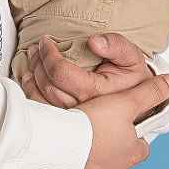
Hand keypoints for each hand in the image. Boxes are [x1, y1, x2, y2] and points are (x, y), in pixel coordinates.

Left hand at [24, 33, 168, 110]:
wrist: (137, 104)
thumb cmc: (132, 80)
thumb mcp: (132, 59)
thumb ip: (117, 46)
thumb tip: (94, 42)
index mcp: (98, 92)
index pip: (62, 73)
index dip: (49, 54)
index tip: (45, 41)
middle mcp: (84, 110)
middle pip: (49, 86)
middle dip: (38, 63)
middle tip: (36, 49)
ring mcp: (74, 121)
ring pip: (41, 101)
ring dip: (31, 79)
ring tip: (32, 62)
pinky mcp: (68, 127)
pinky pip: (42, 113)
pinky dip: (31, 95)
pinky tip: (30, 81)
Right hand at [62, 77, 168, 168]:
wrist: (55, 150)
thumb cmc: (90, 126)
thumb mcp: (123, 102)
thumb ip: (148, 93)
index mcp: (132, 151)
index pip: (141, 146)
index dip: (133, 136)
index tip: (121, 127)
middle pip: (121, 162)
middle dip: (113, 152)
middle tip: (96, 137)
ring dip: (94, 165)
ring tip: (77, 148)